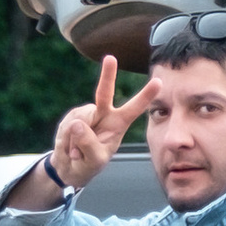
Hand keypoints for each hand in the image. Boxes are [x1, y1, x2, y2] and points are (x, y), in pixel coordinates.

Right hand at [47, 53, 155, 189]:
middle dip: (108, 75)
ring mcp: (86, 114)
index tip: (159, 83)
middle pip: (104, 93)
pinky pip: (67, 125)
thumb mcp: (93, 161)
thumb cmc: (88, 164)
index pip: (134, 109)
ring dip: (75, 139)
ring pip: (79, 120)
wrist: (68, 166)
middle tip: (110, 58)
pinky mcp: (71, 116)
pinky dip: (66, 139)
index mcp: (118, 124)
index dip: (145, 96)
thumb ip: (88, 145)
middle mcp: (103, 114)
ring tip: (77, 151)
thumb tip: (77, 123)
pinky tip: (69, 147)